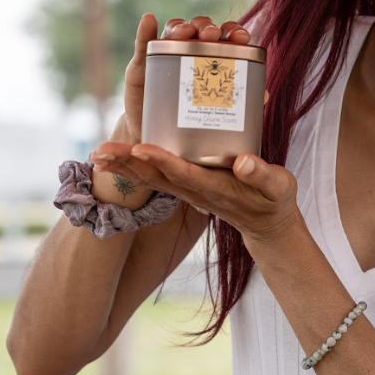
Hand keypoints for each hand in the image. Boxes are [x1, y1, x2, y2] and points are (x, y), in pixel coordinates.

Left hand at [89, 143, 296, 248]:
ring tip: (96, 155)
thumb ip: (261, 174)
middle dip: (127, 164)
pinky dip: (131, 169)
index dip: (161, 161)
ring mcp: (187, 190)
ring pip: (149, 179)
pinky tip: (114, 160)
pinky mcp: (185, 187)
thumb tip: (244, 161)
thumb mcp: (278, 186)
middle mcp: (195, 190)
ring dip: (122, 167)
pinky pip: (153, 178)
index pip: (183, 173)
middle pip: (155, 177)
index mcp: (216, 187)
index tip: (139, 149)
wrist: (266, 225)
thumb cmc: (274, 200)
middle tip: (99, 152)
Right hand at [120, 14, 252, 144]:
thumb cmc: (192, 120)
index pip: (225, 37)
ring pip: (175, 30)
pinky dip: (146, 28)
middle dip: (208, 27)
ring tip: (186, 32)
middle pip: (200, 29)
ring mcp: (166, 54)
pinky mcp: (144, 63)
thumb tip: (264, 94)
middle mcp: (191, 51)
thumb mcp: (214, 111)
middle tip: (212, 34)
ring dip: (181, 26)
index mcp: (212, 57)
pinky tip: (149, 19)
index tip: (241, 37)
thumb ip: (237, 99)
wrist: (157, 138)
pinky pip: (143, 42)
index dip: (233, 31)